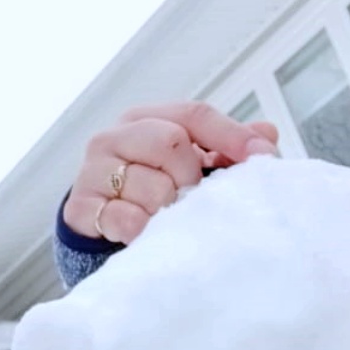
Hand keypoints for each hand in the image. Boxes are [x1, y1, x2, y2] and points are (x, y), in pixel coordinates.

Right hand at [64, 102, 279, 244]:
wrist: (99, 224)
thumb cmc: (151, 188)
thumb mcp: (189, 165)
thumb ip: (226, 149)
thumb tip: (267, 135)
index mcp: (145, 119)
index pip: (194, 114)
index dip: (231, 135)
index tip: (262, 157)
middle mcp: (114, 136)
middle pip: (171, 143)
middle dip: (191, 177)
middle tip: (192, 199)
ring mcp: (94, 170)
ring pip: (152, 187)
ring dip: (168, 210)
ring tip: (166, 219)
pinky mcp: (82, 206)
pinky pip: (127, 219)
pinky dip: (144, 231)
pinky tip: (146, 234)